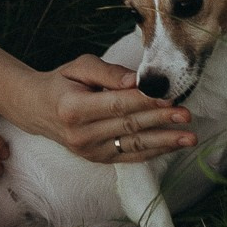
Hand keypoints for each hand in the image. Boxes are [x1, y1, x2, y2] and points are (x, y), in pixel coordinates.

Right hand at [8, 54, 196, 164]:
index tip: (169, 98)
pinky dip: (154, 151)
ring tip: (189, 137)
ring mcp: (89, 151)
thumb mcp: (79, 66)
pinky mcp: (98, 159)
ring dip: (164, 141)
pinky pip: (131, 156)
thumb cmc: (62, 82)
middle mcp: (81, 134)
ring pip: (134, 145)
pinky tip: (172, 145)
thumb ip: (107, 72)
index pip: (117, 105)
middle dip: (161, 120)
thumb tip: (135, 81)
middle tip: (186, 114)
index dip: (145, 102)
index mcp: (73, 108)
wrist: (37, 109)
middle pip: (129, 125)